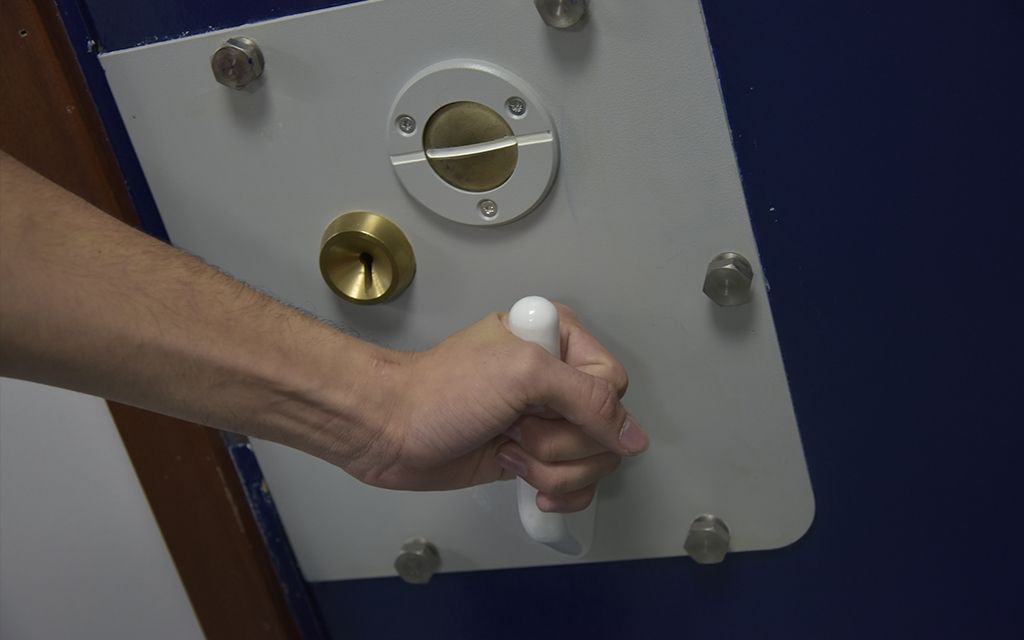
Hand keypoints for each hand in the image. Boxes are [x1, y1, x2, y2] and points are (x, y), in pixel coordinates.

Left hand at [344, 304, 648, 512]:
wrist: (389, 430)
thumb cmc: (445, 392)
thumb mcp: (522, 375)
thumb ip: (586, 398)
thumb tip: (634, 438)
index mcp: (558, 340)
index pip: (613, 383)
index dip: (588, 410)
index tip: (541, 411)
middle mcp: (558, 378)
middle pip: (607, 430)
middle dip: (562, 445)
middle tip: (516, 430)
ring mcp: (546, 421)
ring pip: (593, 462)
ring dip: (552, 470)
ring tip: (508, 452)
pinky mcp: (533, 457)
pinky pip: (577, 485)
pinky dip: (556, 492)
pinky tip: (524, 484)